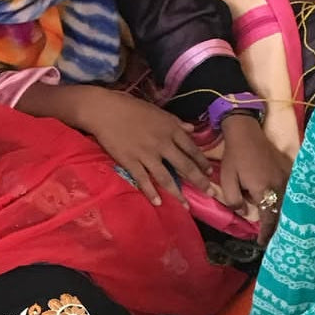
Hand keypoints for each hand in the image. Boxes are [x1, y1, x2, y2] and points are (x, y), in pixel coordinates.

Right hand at [79, 92, 211, 206]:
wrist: (103, 109)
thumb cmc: (130, 107)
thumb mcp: (157, 111)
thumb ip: (176, 122)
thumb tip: (192, 129)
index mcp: (170, 129)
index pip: (192, 149)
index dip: (202, 163)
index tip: (210, 174)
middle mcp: (162, 143)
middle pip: (185, 166)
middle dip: (199, 182)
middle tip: (210, 194)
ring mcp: (146, 154)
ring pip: (166, 177)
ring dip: (177, 193)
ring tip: (186, 206)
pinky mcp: (130, 162)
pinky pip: (143, 180)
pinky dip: (150, 193)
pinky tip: (158, 203)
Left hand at [216, 115, 291, 243]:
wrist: (246, 132)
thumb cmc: (235, 156)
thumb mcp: (227, 180)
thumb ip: (234, 200)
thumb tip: (246, 213)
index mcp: (264, 190)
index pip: (268, 219)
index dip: (266, 233)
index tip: (262, 243)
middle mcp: (279, 186)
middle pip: (282, 213)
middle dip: (278, 228)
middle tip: (273, 239)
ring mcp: (287, 178)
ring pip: (289, 203)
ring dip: (285, 216)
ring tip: (280, 226)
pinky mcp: (289, 171)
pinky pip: (292, 191)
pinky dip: (290, 202)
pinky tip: (287, 208)